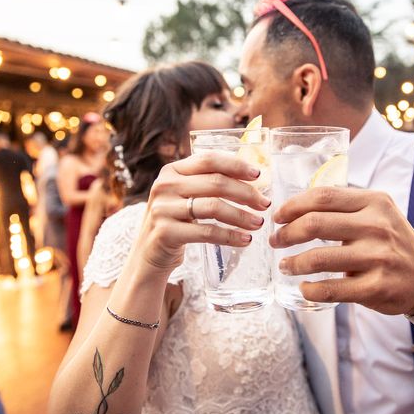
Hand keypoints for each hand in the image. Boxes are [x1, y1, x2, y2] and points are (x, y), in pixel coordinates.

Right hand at [134, 152, 270, 275]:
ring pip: (213, 207)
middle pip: (215, 183)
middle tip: (265, 204)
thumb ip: (207, 183)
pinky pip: (207, 232)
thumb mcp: (184, 195)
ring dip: (241, 216)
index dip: (236, 165)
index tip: (258, 175)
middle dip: (246, 193)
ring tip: (258, 223)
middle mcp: (165, 185)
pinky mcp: (166, 232)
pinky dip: (230, 236)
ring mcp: (163, 209)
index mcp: (172, 170)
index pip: (209, 159)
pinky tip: (245, 240)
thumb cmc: (176, 221)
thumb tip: (252, 179)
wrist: (149, 254)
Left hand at [270, 187, 413, 315]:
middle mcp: (377, 226)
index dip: (294, 205)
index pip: (324, 196)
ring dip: (294, 263)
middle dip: (286, 233)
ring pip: (319, 258)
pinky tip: (304, 287)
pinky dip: (311, 289)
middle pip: (315, 224)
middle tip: (276, 241)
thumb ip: (344, 207)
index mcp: (374, 202)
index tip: (278, 216)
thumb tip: (294, 209)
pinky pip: (333, 289)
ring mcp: (378, 257)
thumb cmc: (392, 242)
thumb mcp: (377, 213)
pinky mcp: (377, 287)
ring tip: (285, 265)